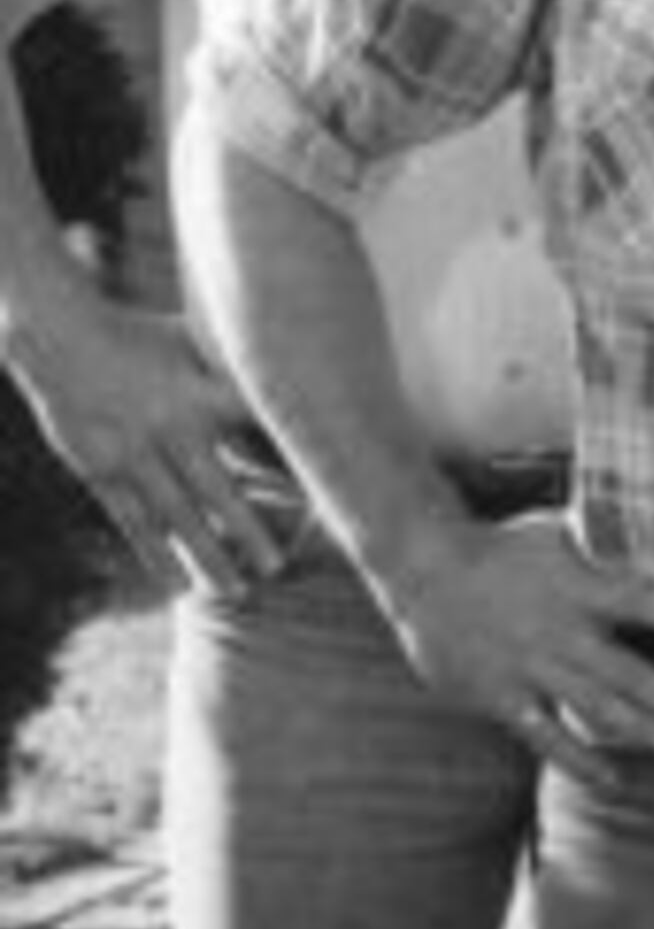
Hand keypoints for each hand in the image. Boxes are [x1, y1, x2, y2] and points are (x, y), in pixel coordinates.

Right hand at [3, 292, 283, 594]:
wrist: (59, 337)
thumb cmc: (147, 339)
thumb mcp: (197, 344)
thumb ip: (242, 368)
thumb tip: (307, 372)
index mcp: (202, 395)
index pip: (256, 437)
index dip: (286, 467)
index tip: (319, 500)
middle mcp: (170, 429)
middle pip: (215, 491)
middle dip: (246, 531)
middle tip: (276, 569)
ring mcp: (132, 453)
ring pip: (175, 515)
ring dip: (204, 555)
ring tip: (235, 590)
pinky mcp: (99, 470)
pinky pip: (132, 520)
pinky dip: (154, 553)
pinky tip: (176, 583)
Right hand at [370, 515, 653, 757]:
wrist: (422, 570)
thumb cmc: (504, 548)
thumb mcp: (556, 531)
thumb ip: (606, 538)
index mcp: (576, 589)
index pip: (635, 600)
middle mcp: (557, 632)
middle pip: (623, 673)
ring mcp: (529, 669)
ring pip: (592, 707)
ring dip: (638, 729)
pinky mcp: (501, 696)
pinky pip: (544, 735)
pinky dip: (578, 759)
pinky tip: (612, 777)